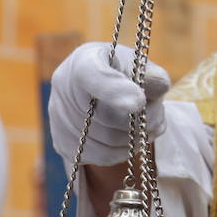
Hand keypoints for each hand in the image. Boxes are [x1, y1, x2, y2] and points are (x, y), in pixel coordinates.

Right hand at [49, 43, 171, 166]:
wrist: (99, 93)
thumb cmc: (123, 75)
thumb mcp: (141, 67)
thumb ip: (152, 76)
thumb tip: (158, 86)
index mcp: (84, 60)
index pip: (91, 75)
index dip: (114, 91)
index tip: (139, 103)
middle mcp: (63, 86)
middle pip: (106, 117)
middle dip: (138, 122)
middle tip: (155, 118)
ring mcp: (59, 117)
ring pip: (106, 142)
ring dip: (134, 139)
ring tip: (145, 128)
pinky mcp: (62, 143)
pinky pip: (100, 156)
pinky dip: (122, 152)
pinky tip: (129, 139)